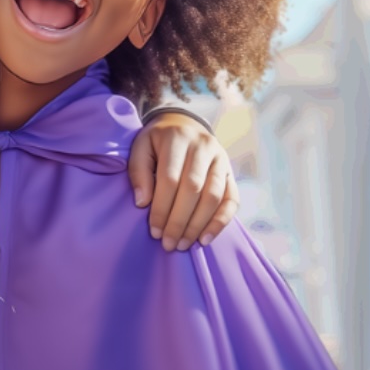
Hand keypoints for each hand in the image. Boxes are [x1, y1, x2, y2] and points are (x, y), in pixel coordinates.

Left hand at [127, 112, 238, 251]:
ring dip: (198, 225)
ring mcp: (221, 159)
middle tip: (169, 244)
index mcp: (177, 138)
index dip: (161, 207)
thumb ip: (138, 171)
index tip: (154, 230)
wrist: (183, 125)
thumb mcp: (140, 147)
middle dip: (179, 221)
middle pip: (193, 189)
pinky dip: (220, 222)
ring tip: (184, 245)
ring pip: (214, 196)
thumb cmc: (157, 142)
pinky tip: (205, 239)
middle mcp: (203, 147)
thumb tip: (142, 202)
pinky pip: (231, 199)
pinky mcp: (231, 172)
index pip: (170, 178)